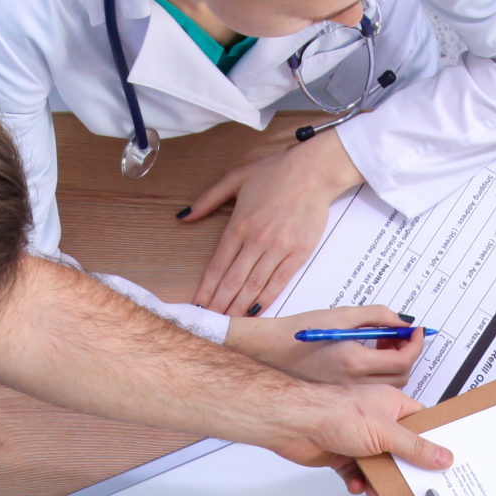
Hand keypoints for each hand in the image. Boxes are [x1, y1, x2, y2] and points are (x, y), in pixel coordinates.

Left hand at [187, 131, 363, 317]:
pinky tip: (256, 311)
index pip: (217, 265)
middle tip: (211, 322)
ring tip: (230, 322)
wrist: (313, 172)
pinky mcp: (299, 253)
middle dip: (220, 304)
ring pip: (254, 285)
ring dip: (240, 307)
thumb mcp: (235, 178)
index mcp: (238, 224)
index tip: (198, 305)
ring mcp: (278, 248)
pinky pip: (279, 281)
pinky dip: (266, 298)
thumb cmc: (274, 172)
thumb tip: (183, 216)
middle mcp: (256, 240)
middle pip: (233, 281)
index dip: (207, 288)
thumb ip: (208, 199)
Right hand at [226, 305, 424, 385]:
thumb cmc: (299, 332)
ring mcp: (348, 392)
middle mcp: (353, 383)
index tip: (416, 331)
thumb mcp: (342, 315)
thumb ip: (377, 317)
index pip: (403, 359)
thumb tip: (401, 321)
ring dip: (396, 366)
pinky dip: (381, 376)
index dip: (415, 344)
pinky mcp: (343, 396)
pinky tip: (370, 358)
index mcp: (354, 361)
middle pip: (402, 377)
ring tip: (384, 345)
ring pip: (390, 387)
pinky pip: (374, 391)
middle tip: (401, 337)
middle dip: (408, 354)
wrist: (271, 351)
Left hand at [274, 382, 451, 494]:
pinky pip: (358, 473)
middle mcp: (377, 420)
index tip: (444, 459)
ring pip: (380, 465)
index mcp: (392, 405)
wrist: (295, 424)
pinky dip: (359, 482)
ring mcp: (359, 438)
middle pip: (402, 449)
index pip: (421, 424)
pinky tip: (359, 485)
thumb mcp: (386, 431)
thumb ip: (416, 447)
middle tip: (415, 482)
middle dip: (405, 468)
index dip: (433, 441)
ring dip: (381, 480)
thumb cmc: (334, 411)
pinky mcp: (343, 454)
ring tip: (382, 490)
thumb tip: (442, 456)